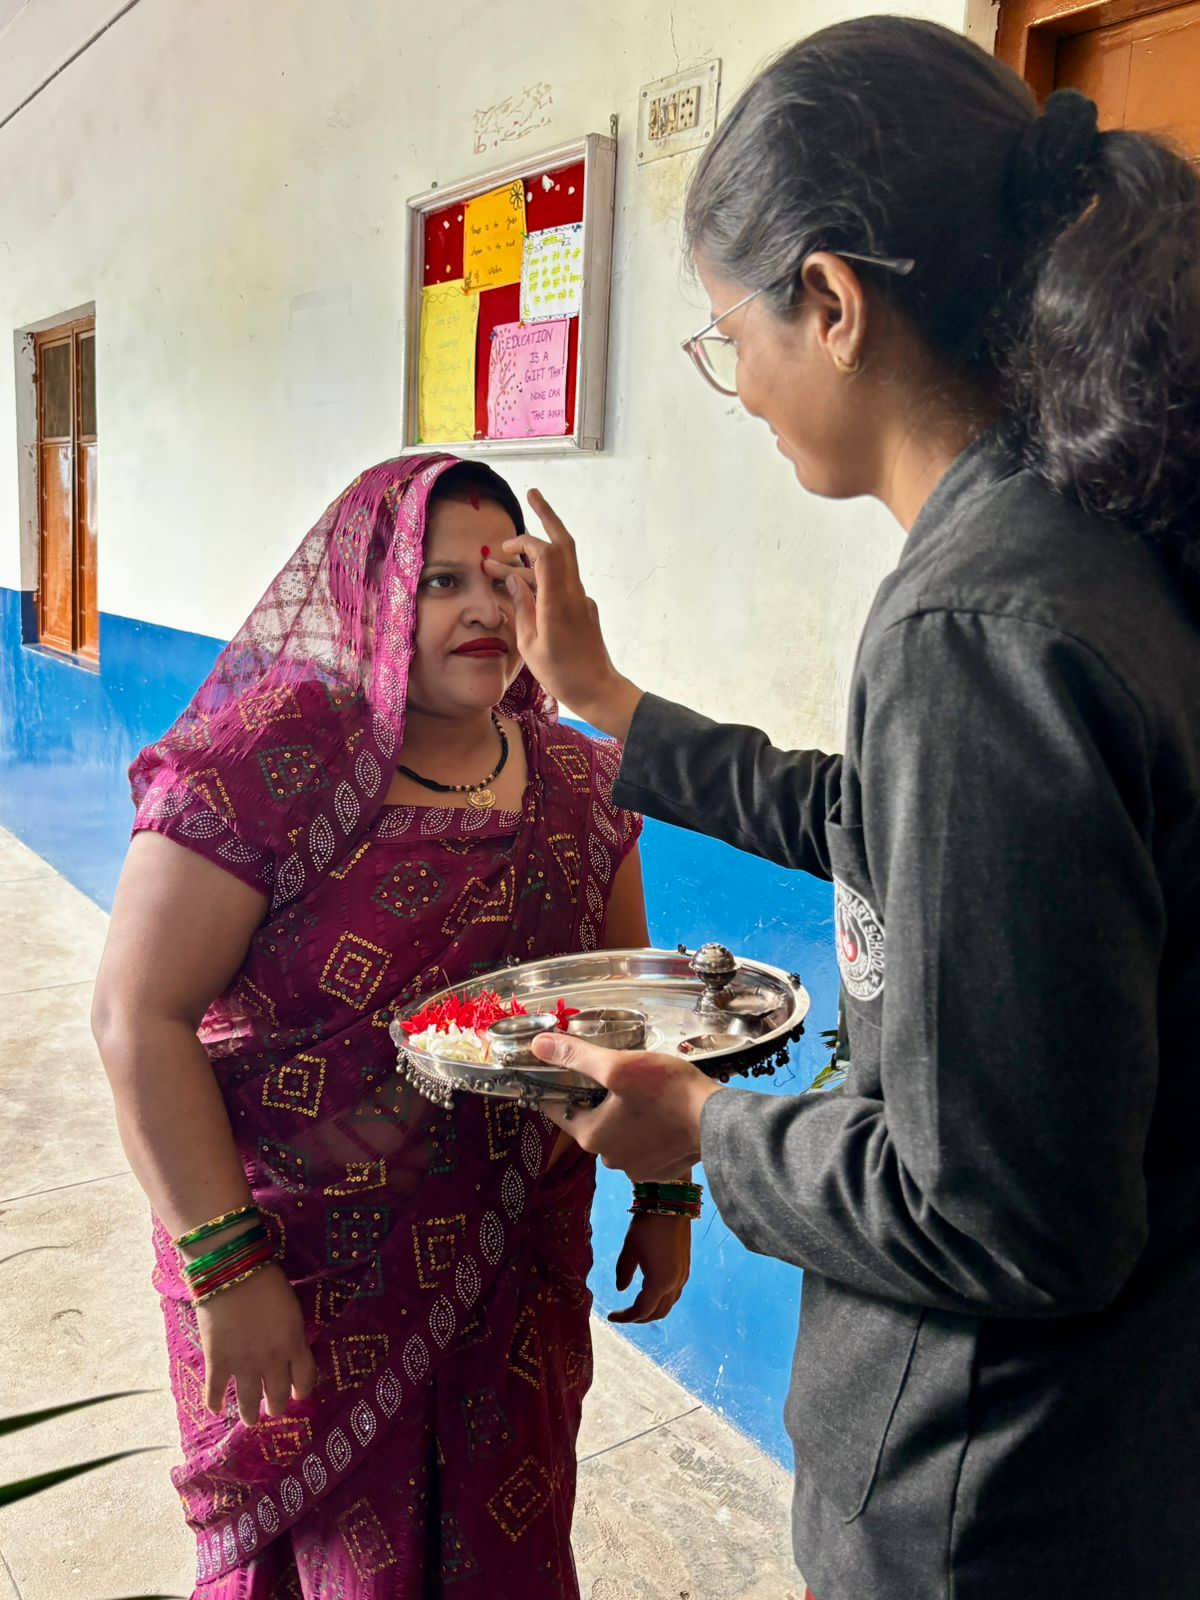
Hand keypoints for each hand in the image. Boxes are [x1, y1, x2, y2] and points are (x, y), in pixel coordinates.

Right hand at [197, 1262, 317, 1425]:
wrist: (233, 1271)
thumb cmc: (266, 1279)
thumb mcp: (291, 1306)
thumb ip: (291, 1331)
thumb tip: (289, 1345)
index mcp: (294, 1343)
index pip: (305, 1378)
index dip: (302, 1390)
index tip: (298, 1395)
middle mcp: (272, 1360)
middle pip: (278, 1395)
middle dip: (277, 1406)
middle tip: (273, 1409)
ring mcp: (244, 1365)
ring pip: (249, 1403)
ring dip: (250, 1414)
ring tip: (250, 1420)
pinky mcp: (217, 1363)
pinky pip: (216, 1392)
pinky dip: (215, 1403)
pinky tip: (216, 1408)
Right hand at [483, 490, 642, 738]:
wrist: (598, 690)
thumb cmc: (561, 674)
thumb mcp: (530, 644)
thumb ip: (521, 606)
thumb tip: (513, 577)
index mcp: (558, 602)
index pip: (545, 554)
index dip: (525, 543)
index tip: (504, 550)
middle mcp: (574, 594)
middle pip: (564, 544)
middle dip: (548, 516)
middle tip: (532, 493)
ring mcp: (581, 599)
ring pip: (561, 562)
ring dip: (537, 552)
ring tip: (505, 556)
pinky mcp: (582, 608)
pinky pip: (560, 582)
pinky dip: (541, 575)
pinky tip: (521, 585)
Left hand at [533, 1032, 722, 1178]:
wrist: (718, 1122)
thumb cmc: (668, 1091)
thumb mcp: (619, 1065)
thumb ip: (577, 1056)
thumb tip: (537, 1045)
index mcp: (592, 1136)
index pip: (559, 1108)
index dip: (558, 1084)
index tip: (566, 1066)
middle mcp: (609, 1159)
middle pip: (591, 1120)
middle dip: (597, 1097)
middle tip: (615, 1071)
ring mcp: (636, 1168)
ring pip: (618, 1132)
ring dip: (623, 1114)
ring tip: (642, 1089)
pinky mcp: (660, 1170)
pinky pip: (642, 1144)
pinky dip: (646, 1129)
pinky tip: (660, 1110)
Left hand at [610, 1213, 691, 1322]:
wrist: (671, 1204)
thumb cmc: (647, 1226)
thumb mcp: (629, 1250)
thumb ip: (623, 1272)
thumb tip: (620, 1289)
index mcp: (659, 1283)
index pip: (641, 1311)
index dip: (625, 1316)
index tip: (610, 1316)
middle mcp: (675, 1284)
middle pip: (658, 1313)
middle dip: (640, 1317)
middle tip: (623, 1315)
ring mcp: (683, 1276)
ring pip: (668, 1304)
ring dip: (652, 1309)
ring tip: (635, 1306)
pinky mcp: (685, 1268)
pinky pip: (674, 1293)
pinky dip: (661, 1299)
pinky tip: (650, 1291)